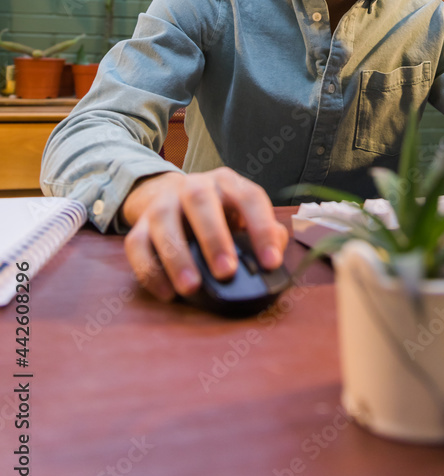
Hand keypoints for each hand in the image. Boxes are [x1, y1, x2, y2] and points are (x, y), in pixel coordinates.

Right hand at [121, 167, 288, 302]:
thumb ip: (265, 232)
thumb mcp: (243, 216)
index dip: (262, 228)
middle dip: (214, 236)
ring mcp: (163, 203)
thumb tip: (276, 252)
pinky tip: (167, 292)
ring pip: (164, 221)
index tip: (271, 262)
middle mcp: (194, 186)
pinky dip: (149, 270)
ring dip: (177, 256)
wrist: (168, 195)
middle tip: (226, 271)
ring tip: (192, 288)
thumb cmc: (217, 213)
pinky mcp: (139, 224)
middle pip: (200, 200)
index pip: (249, 197)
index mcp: (227, 183)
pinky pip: (136, 245)